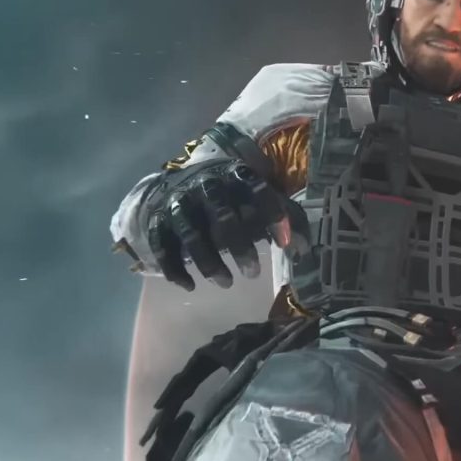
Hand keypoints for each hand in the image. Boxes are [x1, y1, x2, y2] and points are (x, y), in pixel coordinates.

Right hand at [146, 159, 306, 290]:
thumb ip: (283, 216)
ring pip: (192, 236)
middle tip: (254, 273)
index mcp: (234, 173)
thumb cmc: (228, 196)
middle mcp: (204, 185)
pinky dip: (176, 270)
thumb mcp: (255, 196)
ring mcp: (178, 203)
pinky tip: (191, 286)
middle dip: (240, 246)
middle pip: (222, 216)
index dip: (272, 215)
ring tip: (227, 283)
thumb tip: (304, 250)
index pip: (257, 189)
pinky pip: (164, 248)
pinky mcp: (157, 222)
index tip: (284, 244)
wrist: (173, 186)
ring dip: (210, 264)